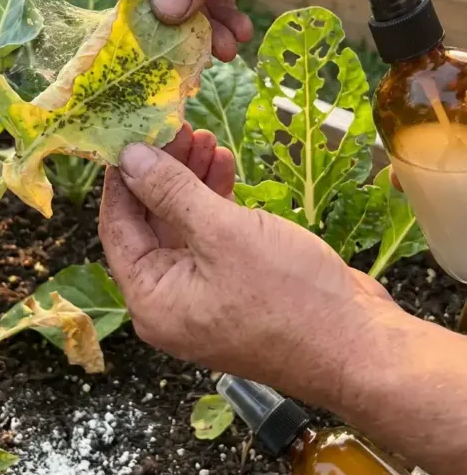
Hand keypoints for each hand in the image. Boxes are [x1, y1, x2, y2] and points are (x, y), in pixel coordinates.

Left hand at [99, 137, 395, 408]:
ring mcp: (204, 297)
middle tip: (178, 128)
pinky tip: (227, 167)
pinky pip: (212, 239)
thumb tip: (129, 158)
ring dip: (192, 181)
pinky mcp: (236, 288)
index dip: (123, 176)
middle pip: (150, 224)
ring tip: (207, 139)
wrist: (358, 346)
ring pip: (183, 227)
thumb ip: (171, 192)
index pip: (117, 226)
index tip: (133, 132)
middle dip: (164, 172)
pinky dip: (217, 203)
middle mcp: (170, 303)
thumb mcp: (223, 233)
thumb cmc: (291, 298)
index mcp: (151, 300)